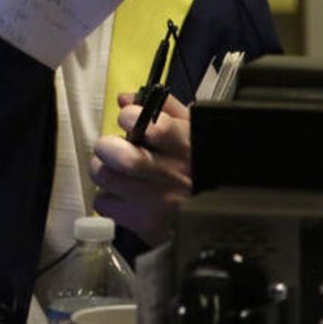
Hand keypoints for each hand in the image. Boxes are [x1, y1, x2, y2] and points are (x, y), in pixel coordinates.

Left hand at [90, 91, 192, 245]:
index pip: (152, 126)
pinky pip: (104, 204)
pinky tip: (123, 197)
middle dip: (107, 147)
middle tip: (110, 149)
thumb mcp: (196, 133)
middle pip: (123, 157)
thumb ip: (163, 109)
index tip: (126, 120)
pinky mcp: (144, 224)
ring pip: (105, 177)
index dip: (131, 118)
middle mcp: (171, 174)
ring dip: (103, 171)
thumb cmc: (203, 170)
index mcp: (185, 146)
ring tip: (115, 172)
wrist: (219, 217)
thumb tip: (125, 99)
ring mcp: (157, 201)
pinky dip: (107, 198)